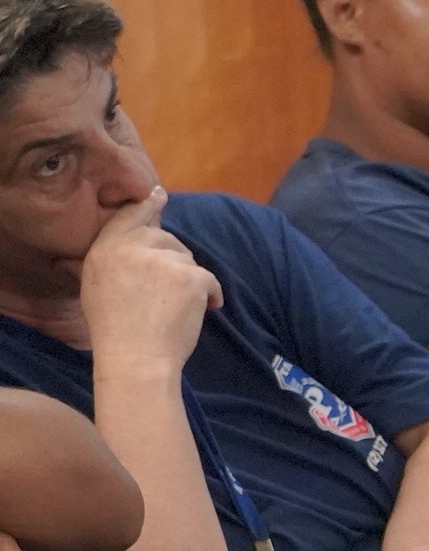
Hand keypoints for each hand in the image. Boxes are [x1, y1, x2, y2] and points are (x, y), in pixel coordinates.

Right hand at [78, 188, 218, 366]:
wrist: (135, 356)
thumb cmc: (114, 329)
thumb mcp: (96, 285)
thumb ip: (112, 259)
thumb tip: (126, 245)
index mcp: (106, 248)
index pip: (130, 216)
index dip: (147, 204)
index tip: (159, 194)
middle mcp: (133, 247)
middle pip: (165, 238)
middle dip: (173, 260)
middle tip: (169, 291)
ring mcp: (163, 260)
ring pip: (187, 259)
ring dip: (189, 280)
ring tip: (175, 308)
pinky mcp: (190, 277)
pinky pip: (210, 279)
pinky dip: (211, 295)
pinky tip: (204, 310)